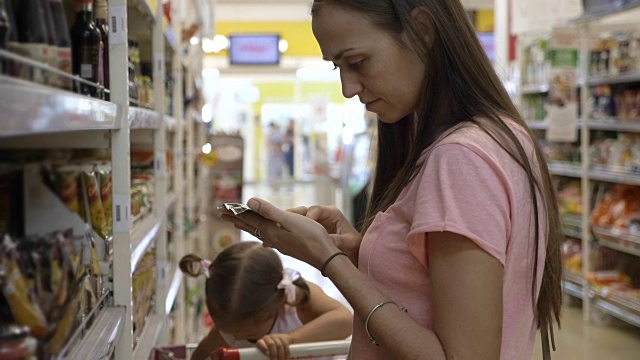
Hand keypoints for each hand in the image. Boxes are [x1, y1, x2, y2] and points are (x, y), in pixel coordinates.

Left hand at [220, 198, 338, 268]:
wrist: (325, 257)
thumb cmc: (312, 237)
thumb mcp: (291, 220)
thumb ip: (270, 211)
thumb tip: (249, 202)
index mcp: (271, 230)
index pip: (249, 218)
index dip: (235, 211)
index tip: (221, 208)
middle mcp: (272, 238)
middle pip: (250, 226)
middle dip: (236, 219)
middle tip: (222, 214)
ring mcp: (279, 244)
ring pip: (258, 232)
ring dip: (246, 225)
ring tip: (238, 222)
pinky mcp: (287, 247)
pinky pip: (267, 237)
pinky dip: (260, 232)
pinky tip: (264, 238)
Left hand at [255, 333, 292, 359]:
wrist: (281, 342)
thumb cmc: (270, 351)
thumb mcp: (266, 353)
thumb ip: (265, 357)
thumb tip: (264, 359)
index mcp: (261, 342)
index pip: (260, 343)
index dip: (263, 347)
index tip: (267, 354)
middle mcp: (267, 338)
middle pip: (271, 344)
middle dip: (274, 354)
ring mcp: (275, 336)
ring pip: (279, 345)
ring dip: (281, 355)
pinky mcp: (283, 337)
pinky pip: (285, 344)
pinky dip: (287, 353)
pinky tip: (287, 358)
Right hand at [288, 205, 361, 265]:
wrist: (353, 253)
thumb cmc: (353, 246)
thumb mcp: (349, 243)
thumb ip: (337, 240)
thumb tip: (326, 241)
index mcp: (333, 213)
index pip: (315, 210)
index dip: (308, 218)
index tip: (304, 229)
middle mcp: (323, 215)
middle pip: (304, 211)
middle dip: (294, 219)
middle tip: (286, 228)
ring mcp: (315, 221)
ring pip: (298, 218)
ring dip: (289, 224)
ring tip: (281, 233)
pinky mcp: (310, 229)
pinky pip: (298, 226)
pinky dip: (290, 230)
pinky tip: (283, 238)